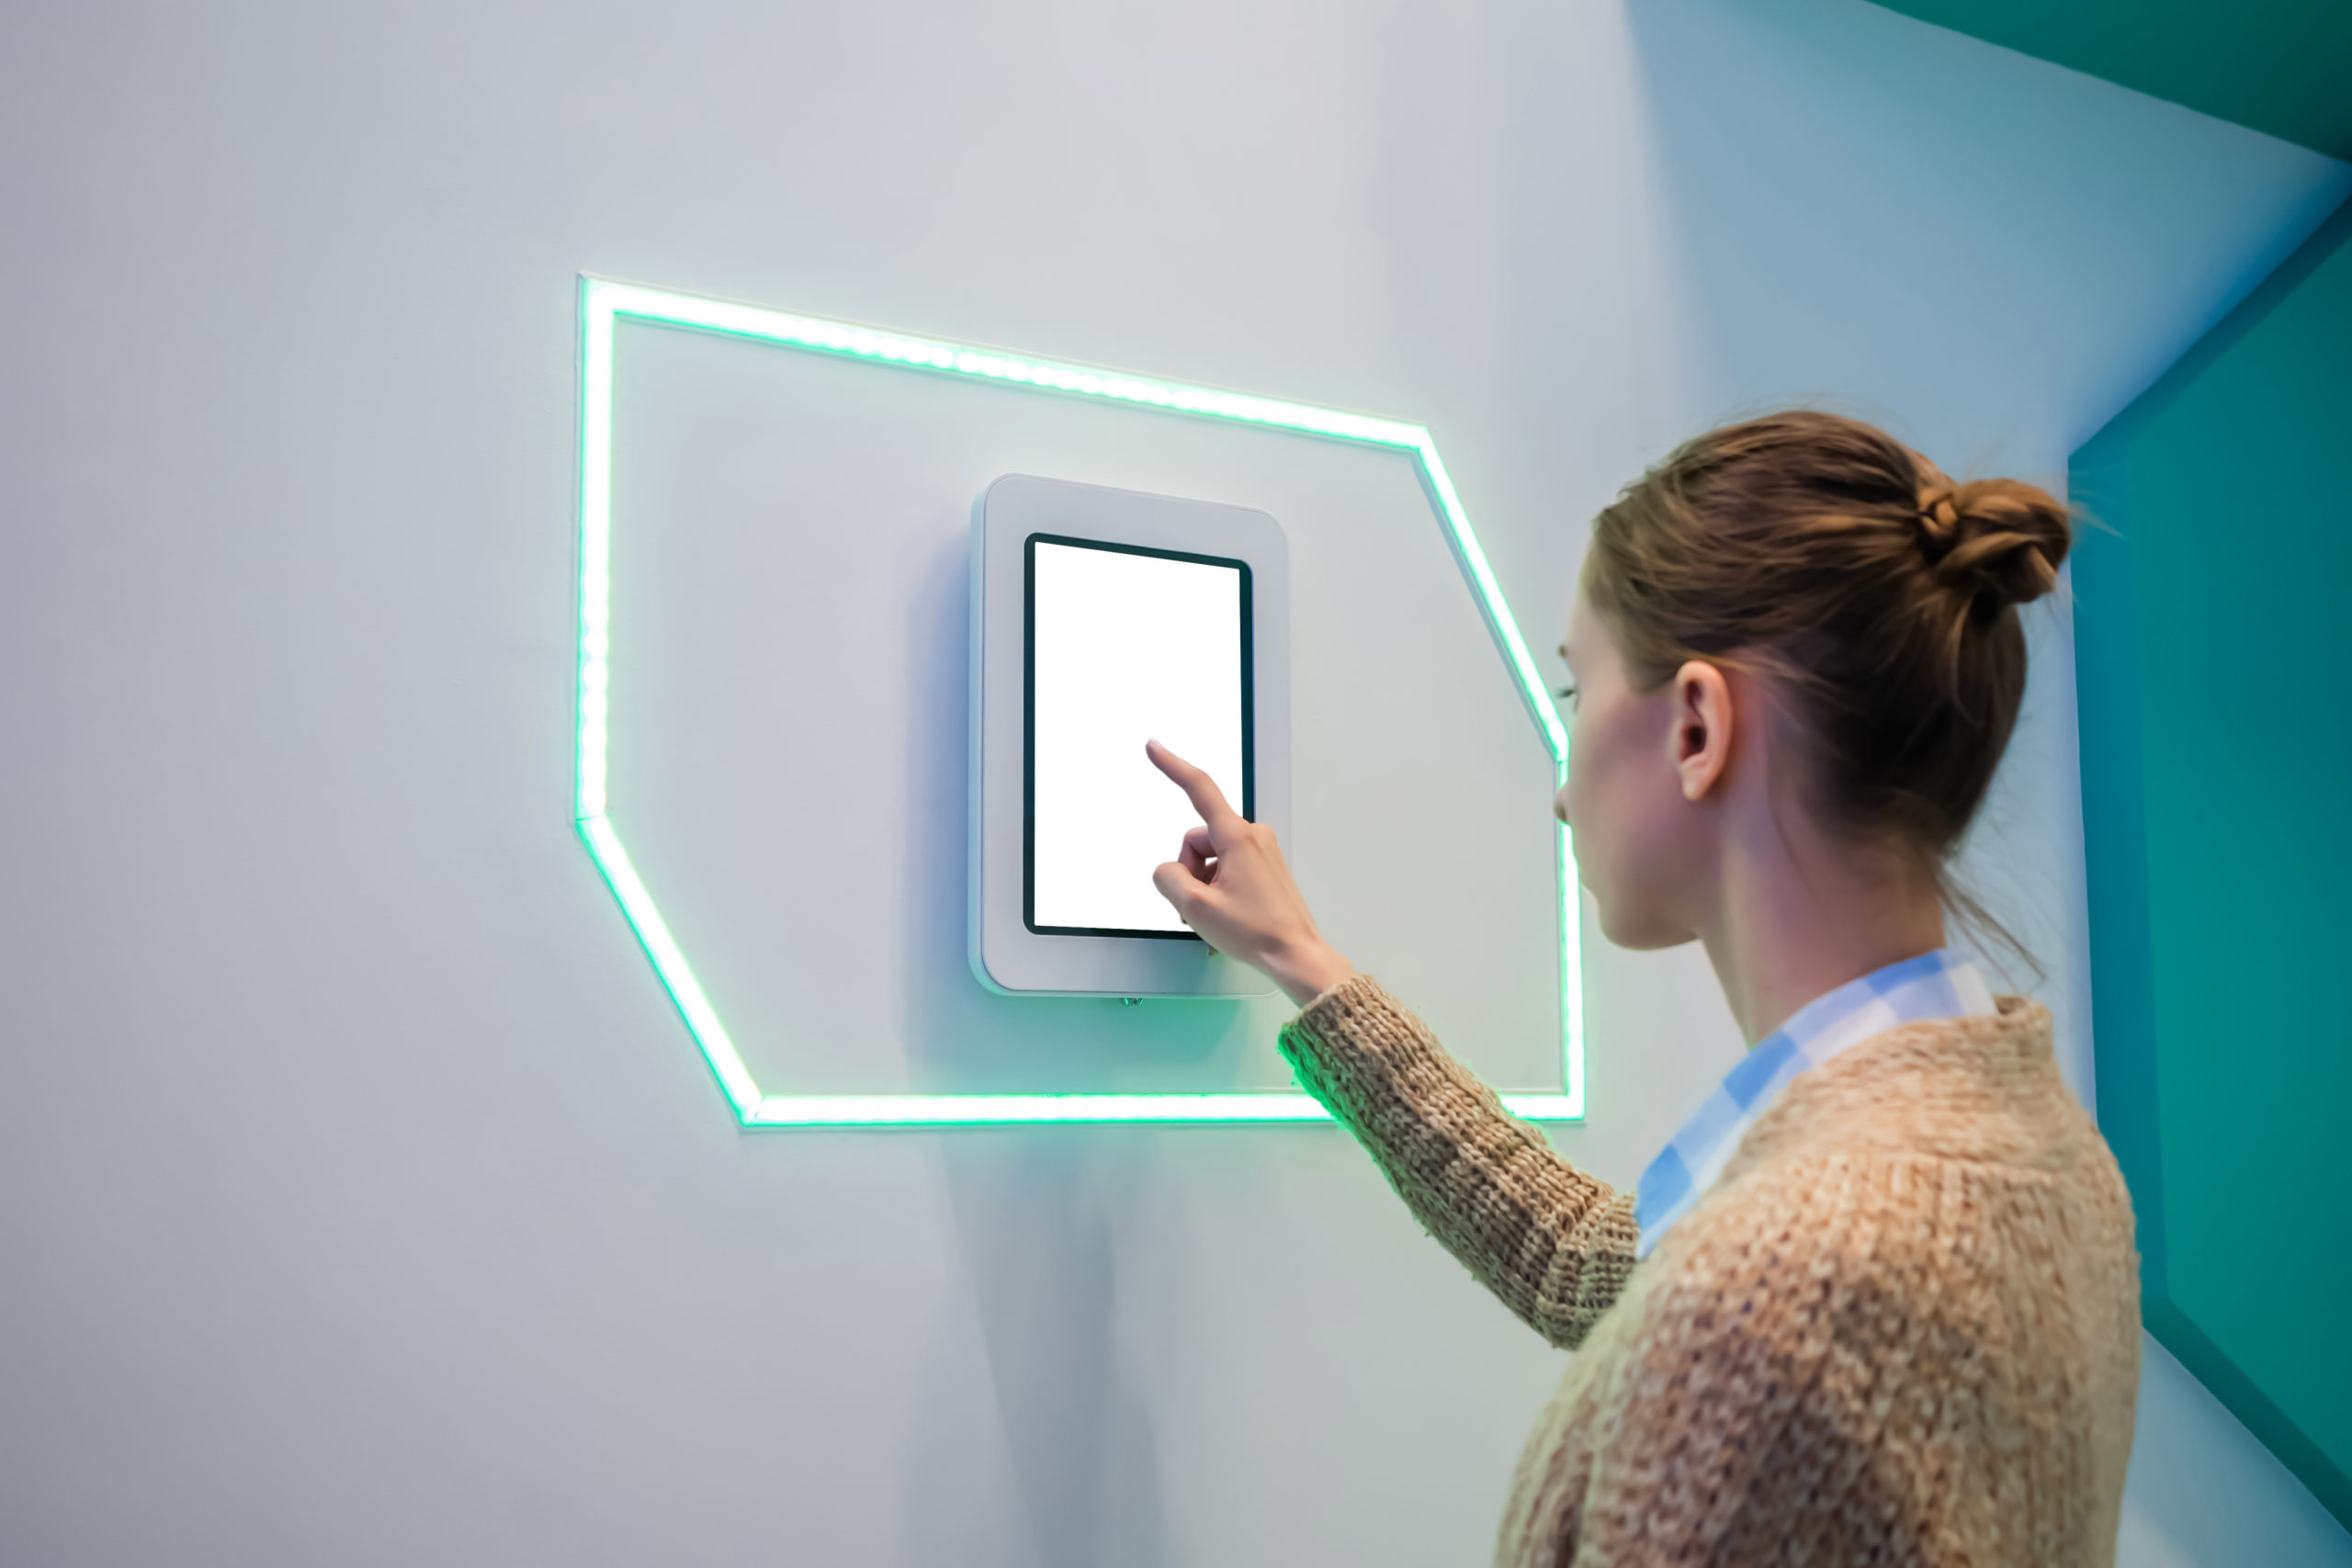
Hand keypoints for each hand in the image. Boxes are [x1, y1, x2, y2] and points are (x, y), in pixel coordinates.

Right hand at [1146, 740, 1354, 1007]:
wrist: (1295, 954)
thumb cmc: (1256, 932)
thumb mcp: (1196, 907)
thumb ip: (1168, 878)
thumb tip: (1168, 870)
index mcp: (1237, 837)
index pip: (1199, 788)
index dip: (1172, 766)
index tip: (1155, 748)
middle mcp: (1252, 836)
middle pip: (1197, 839)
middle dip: (1189, 870)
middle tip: (1200, 904)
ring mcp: (1261, 850)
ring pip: (1211, 855)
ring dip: (1204, 881)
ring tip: (1218, 912)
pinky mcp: (1265, 865)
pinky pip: (1227, 865)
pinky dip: (1218, 884)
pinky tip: (1229, 911)